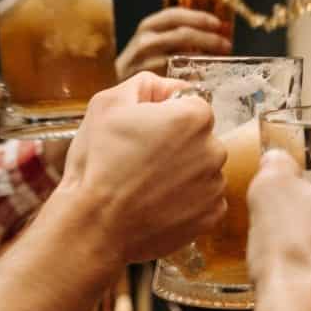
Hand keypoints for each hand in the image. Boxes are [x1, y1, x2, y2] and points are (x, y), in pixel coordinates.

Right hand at [55, 71, 226, 268]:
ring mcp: (215, 186)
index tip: (144, 132)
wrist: (95, 226)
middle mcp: (214, 150)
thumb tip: (169, 87)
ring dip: (182, 174)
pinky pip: (204, 201)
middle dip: (177, 145)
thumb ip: (145, 84)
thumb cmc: (98, 164)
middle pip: (200, 139)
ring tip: (147, 186)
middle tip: (141, 161)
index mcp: (193, 118)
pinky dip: (186, 202)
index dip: (165, 116)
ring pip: (202, 170)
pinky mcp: (211, 216)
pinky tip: (158, 204)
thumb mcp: (108, 104)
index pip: (191, 105)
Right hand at [117, 8, 231, 79]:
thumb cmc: (142, 67)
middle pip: (181, 35)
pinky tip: (201, 78)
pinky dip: (190, 77)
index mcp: (147, 28)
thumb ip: (178, 39)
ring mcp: (143, 63)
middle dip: (208, 38)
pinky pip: (173, 78)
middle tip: (226, 45)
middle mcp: (143, 42)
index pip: (174, 15)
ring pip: (179, 57)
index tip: (218, 24)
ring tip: (219, 60)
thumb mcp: (155, 45)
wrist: (117, 91)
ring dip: (203, 58)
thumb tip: (216, 35)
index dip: (198, 17)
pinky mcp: (145, 83)